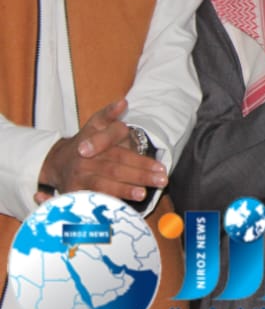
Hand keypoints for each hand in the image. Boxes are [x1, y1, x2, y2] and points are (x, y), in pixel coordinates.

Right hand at [37, 99, 167, 203]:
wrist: (58, 162)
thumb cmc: (87, 141)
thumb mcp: (95, 124)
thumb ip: (109, 114)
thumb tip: (123, 102)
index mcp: (91, 140)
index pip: (115, 148)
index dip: (136, 157)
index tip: (159, 165)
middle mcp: (83, 159)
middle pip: (115, 167)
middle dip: (140, 174)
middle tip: (162, 179)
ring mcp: (78, 176)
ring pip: (104, 184)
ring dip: (125, 190)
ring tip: (144, 194)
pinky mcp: (73, 192)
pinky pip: (92, 198)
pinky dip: (107, 202)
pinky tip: (123, 207)